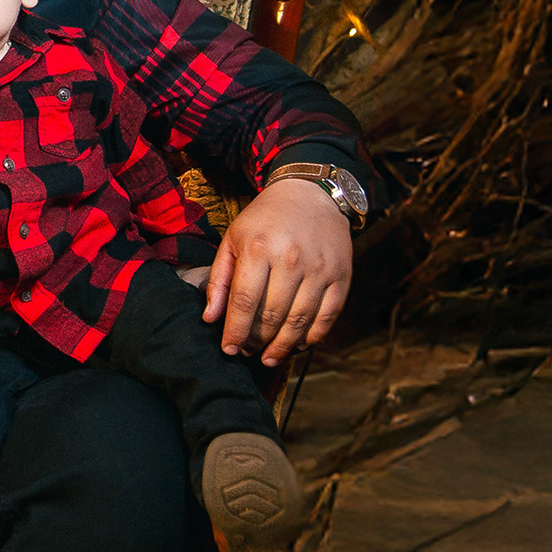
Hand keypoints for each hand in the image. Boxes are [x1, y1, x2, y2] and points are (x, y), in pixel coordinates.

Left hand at [203, 176, 352, 364]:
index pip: (244, 302)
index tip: (229, 350)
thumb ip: (219, 279)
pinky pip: (328, 316)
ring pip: (300, 321)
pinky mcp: (341, 276)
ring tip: (269, 357)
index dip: (235, 331)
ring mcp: (319, 269)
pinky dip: (312, 336)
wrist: (311, 194)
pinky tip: (297, 344)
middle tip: (248, 352)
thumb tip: (211, 318)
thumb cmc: (265, 220)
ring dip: (282, 346)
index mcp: (260, 248)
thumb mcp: (233, 239)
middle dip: (257, 341)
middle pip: (272, 315)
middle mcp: (291, 259)